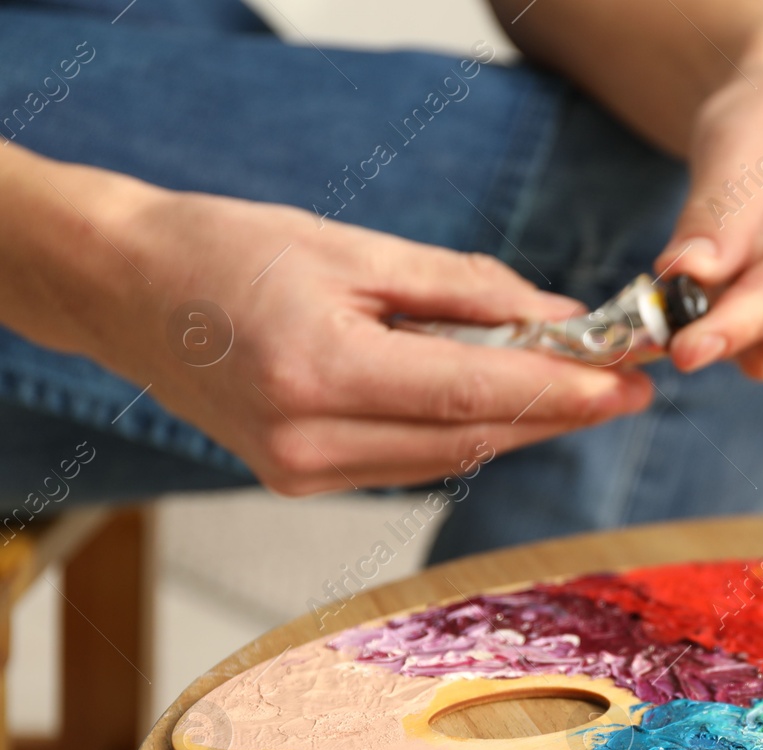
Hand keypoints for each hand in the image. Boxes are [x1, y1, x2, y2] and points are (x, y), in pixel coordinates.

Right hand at [95, 189, 651, 494]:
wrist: (126, 291)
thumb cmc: (228, 251)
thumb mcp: (354, 249)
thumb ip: (463, 291)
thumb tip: (557, 321)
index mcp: (319, 373)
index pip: (471, 395)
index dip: (560, 393)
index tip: (628, 382)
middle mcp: (308, 441)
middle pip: (470, 438)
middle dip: (558, 414)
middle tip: (629, 388)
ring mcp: (301, 472)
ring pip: (448, 457)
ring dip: (521, 427)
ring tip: (584, 390)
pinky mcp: (301, 479)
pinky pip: (412, 461)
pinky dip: (466, 432)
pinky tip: (508, 405)